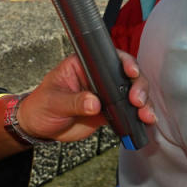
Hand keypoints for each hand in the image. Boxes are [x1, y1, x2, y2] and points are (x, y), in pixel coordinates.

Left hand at [16, 50, 154, 141]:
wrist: (39, 128)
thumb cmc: (41, 107)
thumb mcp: (53, 102)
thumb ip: (73, 102)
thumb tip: (93, 103)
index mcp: (84, 66)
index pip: (109, 58)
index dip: (125, 62)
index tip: (130, 72)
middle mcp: (99, 77)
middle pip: (128, 75)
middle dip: (138, 86)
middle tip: (136, 100)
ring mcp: (107, 94)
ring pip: (133, 93)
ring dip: (144, 103)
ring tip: (145, 115)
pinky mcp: (111, 110)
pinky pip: (130, 111)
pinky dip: (139, 116)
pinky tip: (146, 121)